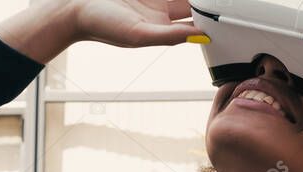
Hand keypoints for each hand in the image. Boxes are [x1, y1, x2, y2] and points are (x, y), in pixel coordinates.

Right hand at [73, 0, 206, 46]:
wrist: (74, 6)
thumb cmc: (102, 25)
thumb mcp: (139, 35)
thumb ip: (170, 36)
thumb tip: (201, 38)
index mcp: (163, 28)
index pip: (196, 21)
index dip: (212, 16)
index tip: (228, 9)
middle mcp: (161, 10)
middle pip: (193, 2)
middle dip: (207, 0)